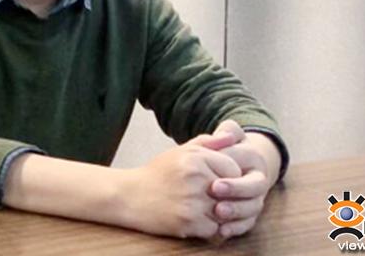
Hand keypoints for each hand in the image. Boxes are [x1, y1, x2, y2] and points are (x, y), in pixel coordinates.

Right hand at [118, 134, 241, 238]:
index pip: (234, 169)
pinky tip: (193, 218)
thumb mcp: (181, 151)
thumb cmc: (158, 173)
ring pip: (225, 211)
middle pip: (232, 191)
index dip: (229, 177)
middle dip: (224, 196)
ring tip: (200, 207)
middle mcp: (196, 178)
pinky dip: (207, 227)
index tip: (215, 181)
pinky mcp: (188, 222)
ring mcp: (193, 201)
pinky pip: (214, 228)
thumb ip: (208, 142)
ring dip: (217, 213)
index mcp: (196, 157)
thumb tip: (232, 136)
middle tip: (209, 196)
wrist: (130, 196)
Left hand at [205, 120, 279, 238]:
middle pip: (255, 188)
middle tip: (214, 193)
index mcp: (254, 157)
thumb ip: (226, 131)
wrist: (234, 164)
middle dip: (236, 192)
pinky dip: (236, 229)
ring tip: (218, 214)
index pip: (249, 165)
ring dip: (237, 213)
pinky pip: (248, 223)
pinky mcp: (250, 212)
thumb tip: (225, 133)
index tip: (214, 183)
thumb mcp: (226, 135)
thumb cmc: (225, 148)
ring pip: (253, 208)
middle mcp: (258, 178)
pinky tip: (221, 232)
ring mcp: (256, 197)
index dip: (233, 175)